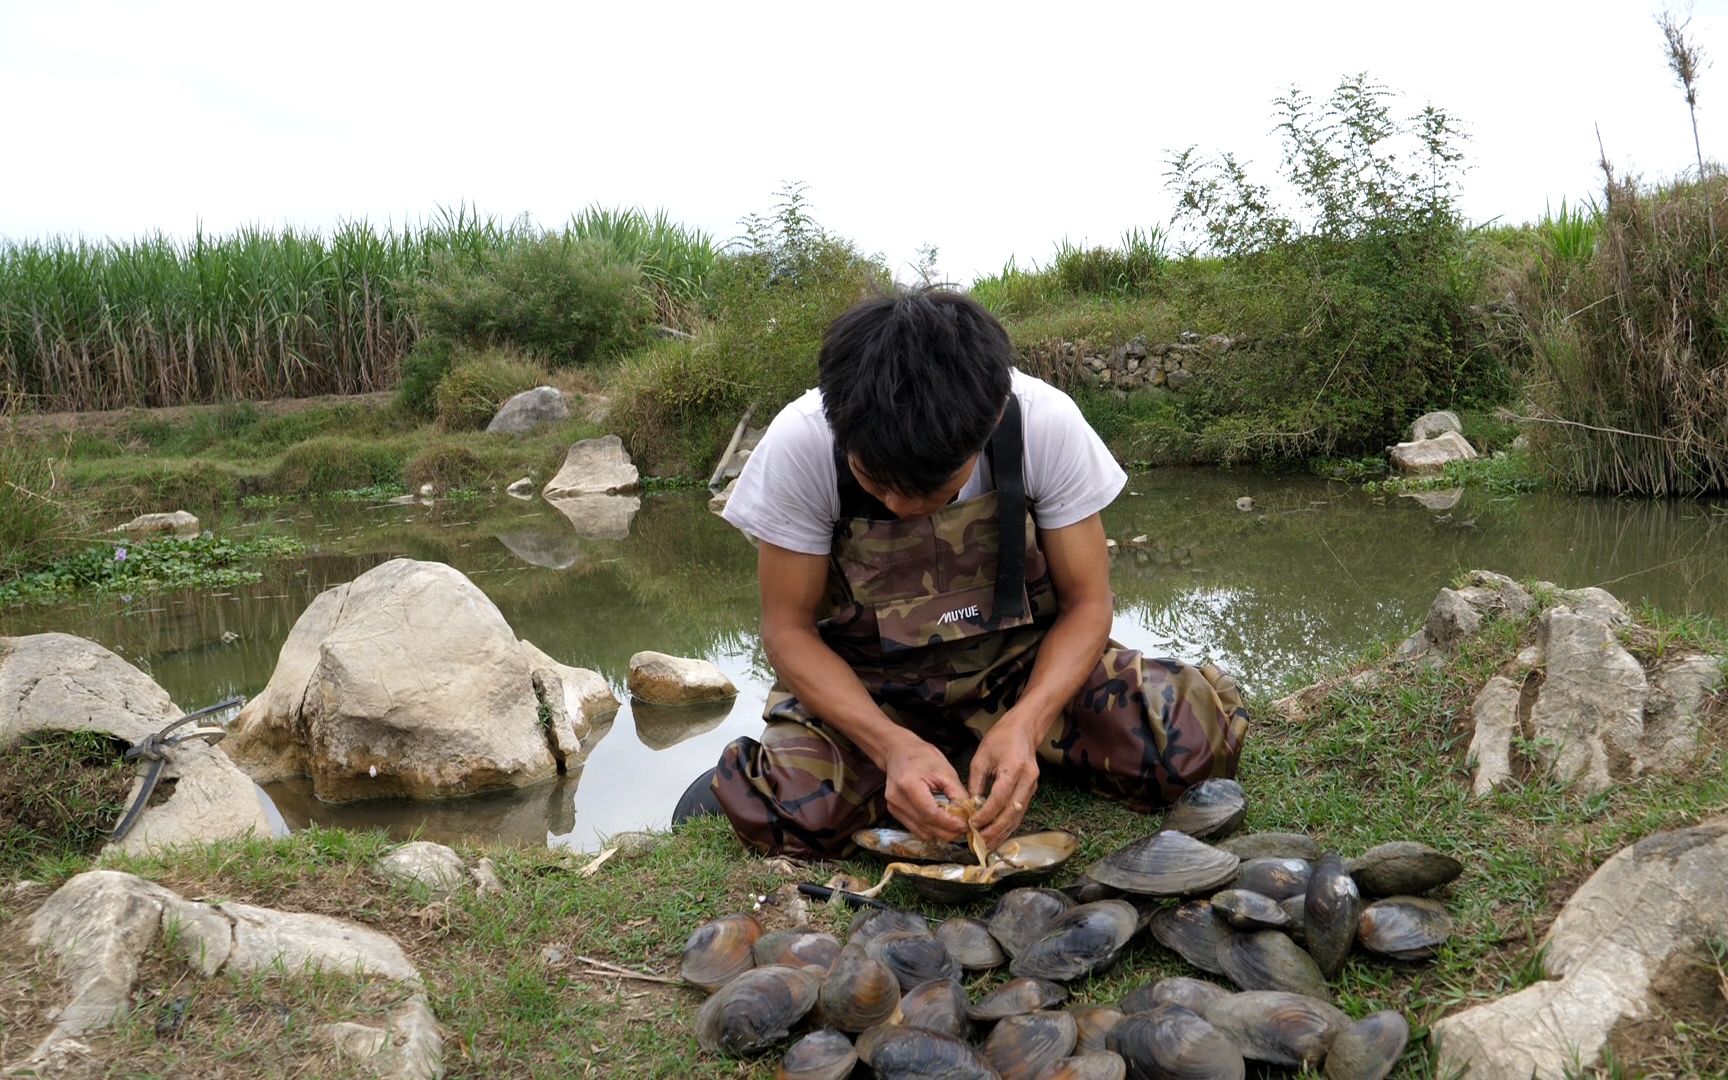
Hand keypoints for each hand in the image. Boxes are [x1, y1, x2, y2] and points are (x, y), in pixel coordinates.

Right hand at [882, 737, 970, 842]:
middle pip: (926, 827)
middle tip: (964, 827)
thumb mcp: (945, 771)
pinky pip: (916, 829)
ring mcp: (893, 807)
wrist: (898, 752)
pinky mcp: (894, 812)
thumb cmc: (921, 756)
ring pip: (922, 832)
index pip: (931, 814)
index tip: (966, 824)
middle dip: (948, 831)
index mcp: (908, 785)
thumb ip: (957, 794)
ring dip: (940, 832)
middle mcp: (897, 799)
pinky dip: (930, 828)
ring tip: (954, 823)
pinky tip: (941, 821)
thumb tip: (968, 814)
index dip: (951, 823)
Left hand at [967, 713, 1043, 849]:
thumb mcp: (981, 758)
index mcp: (1013, 768)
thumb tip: (969, 807)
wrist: (1024, 729)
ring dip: (1003, 832)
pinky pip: (1021, 812)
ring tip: (987, 845)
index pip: (999, 798)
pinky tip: (998, 835)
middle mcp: (1027, 779)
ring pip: (1018, 816)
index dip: (986, 814)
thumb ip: (975, 783)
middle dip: (995, 829)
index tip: (972, 824)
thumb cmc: (1000, 739)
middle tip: (979, 841)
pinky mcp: (1033, 790)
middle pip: (1012, 812)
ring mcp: (1033, 786)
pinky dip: (1009, 825)